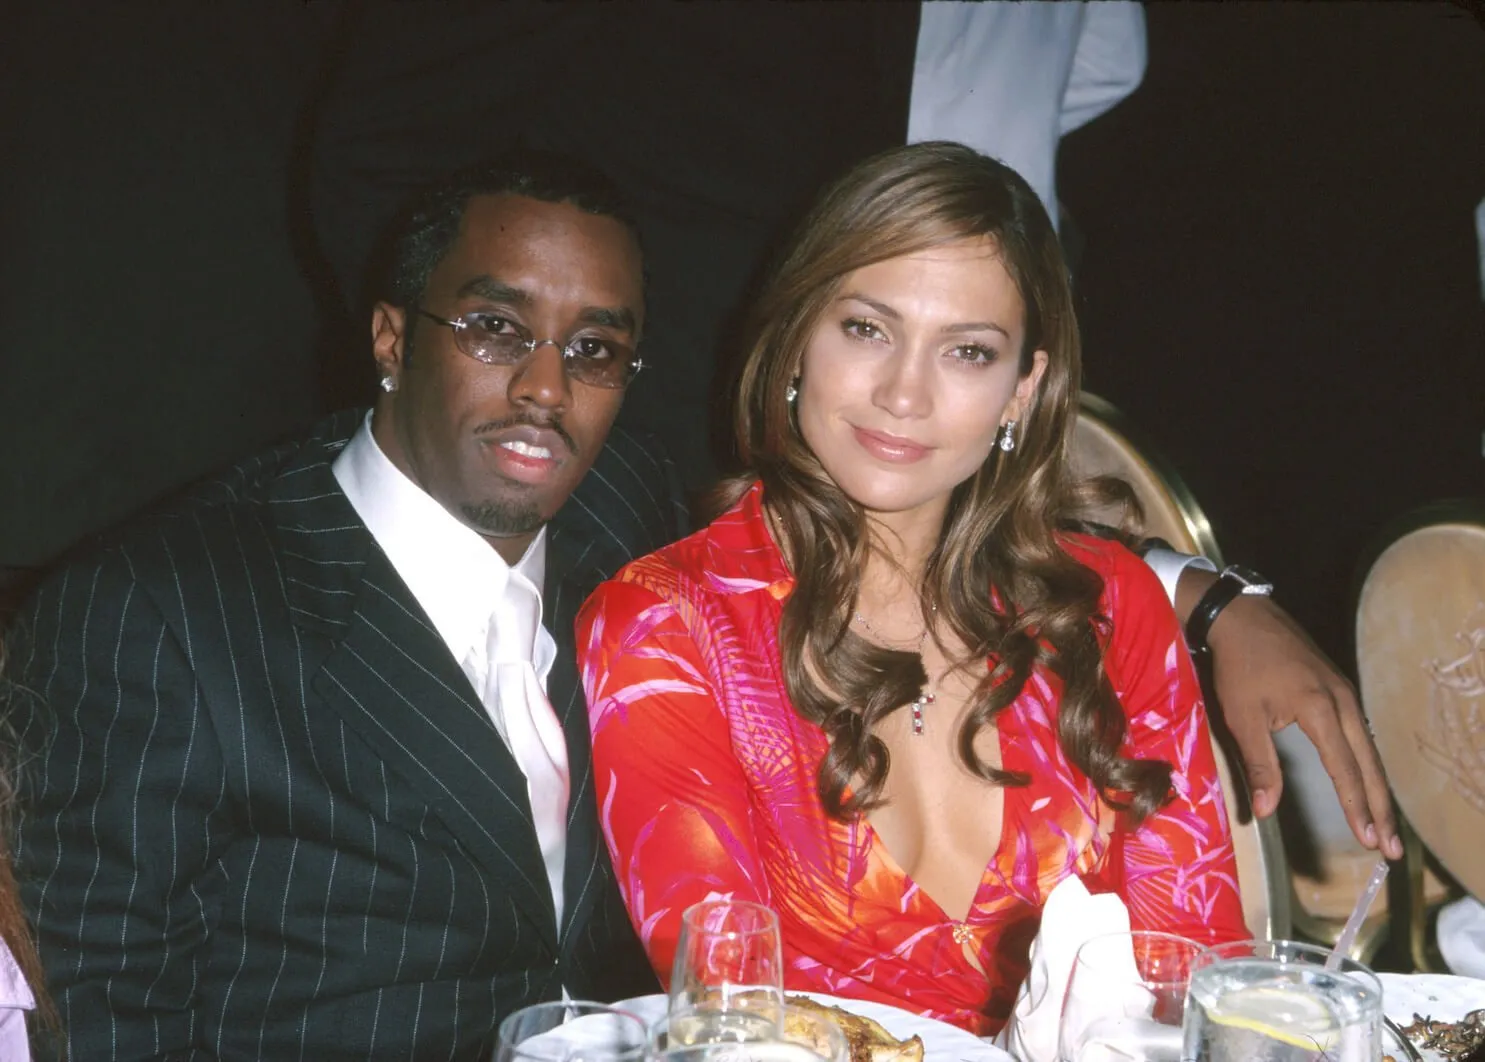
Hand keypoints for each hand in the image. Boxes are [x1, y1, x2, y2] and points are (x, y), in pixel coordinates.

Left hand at [1205, 593, 1402, 860]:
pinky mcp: (1339, 687)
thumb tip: (1267, 809)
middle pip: (1369, 764)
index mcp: (1322, 709)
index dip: (1356, 808)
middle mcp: (1344, 702)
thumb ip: (1260, 764)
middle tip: (1390, 848)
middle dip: (1380, 808)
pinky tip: (1367, 782)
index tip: (1369, 839)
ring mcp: (1345, 692)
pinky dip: (1367, 764)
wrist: (1242, 616)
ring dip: (1376, 788)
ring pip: (1369, 749)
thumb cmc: (1239, 666)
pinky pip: (1361, 733)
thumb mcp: (1243, 717)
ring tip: (1384, 824)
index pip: (1345, 769)